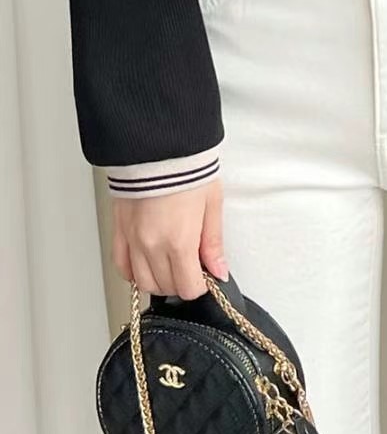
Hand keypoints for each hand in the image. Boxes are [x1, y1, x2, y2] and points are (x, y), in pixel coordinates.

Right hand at [112, 177, 227, 300]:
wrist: (158, 146)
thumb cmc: (187, 170)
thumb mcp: (211, 205)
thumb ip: (213, 243)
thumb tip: (219, 270)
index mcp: (179, 241)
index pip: (188, 287)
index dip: (200, 286)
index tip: (205, 277)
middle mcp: (152, 246)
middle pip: (165, 286)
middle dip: (182, 283)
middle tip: (192, 267)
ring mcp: (133, 240)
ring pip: (143, 282)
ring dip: (159, 281)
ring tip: (172, 265)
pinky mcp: (119, 231)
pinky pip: (122, 265)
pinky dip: (134, 272)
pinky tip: (147, 265)